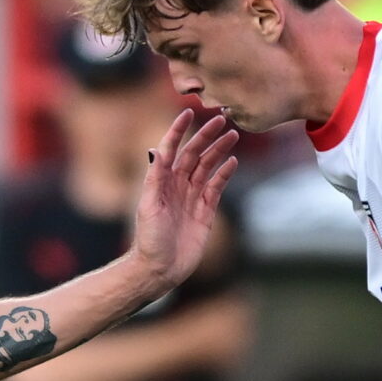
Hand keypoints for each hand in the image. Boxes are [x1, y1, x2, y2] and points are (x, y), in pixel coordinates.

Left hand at [129, 108, 240, 291]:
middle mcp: (176, 186)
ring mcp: (192, 198)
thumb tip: (158, 149)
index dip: (178, 130)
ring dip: (218, 151)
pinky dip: (224, 174)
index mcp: (160, 181)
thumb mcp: (148, 206)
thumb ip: (155, 177)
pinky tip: (233, 162)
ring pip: (207, 168)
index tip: (188, 111)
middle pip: (194, 154)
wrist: (159, 269)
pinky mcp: (205, 212)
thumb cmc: (149, 239)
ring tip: (233, 135)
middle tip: (222, 120)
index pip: (171, 148)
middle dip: (206, 136)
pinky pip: (216, 188)